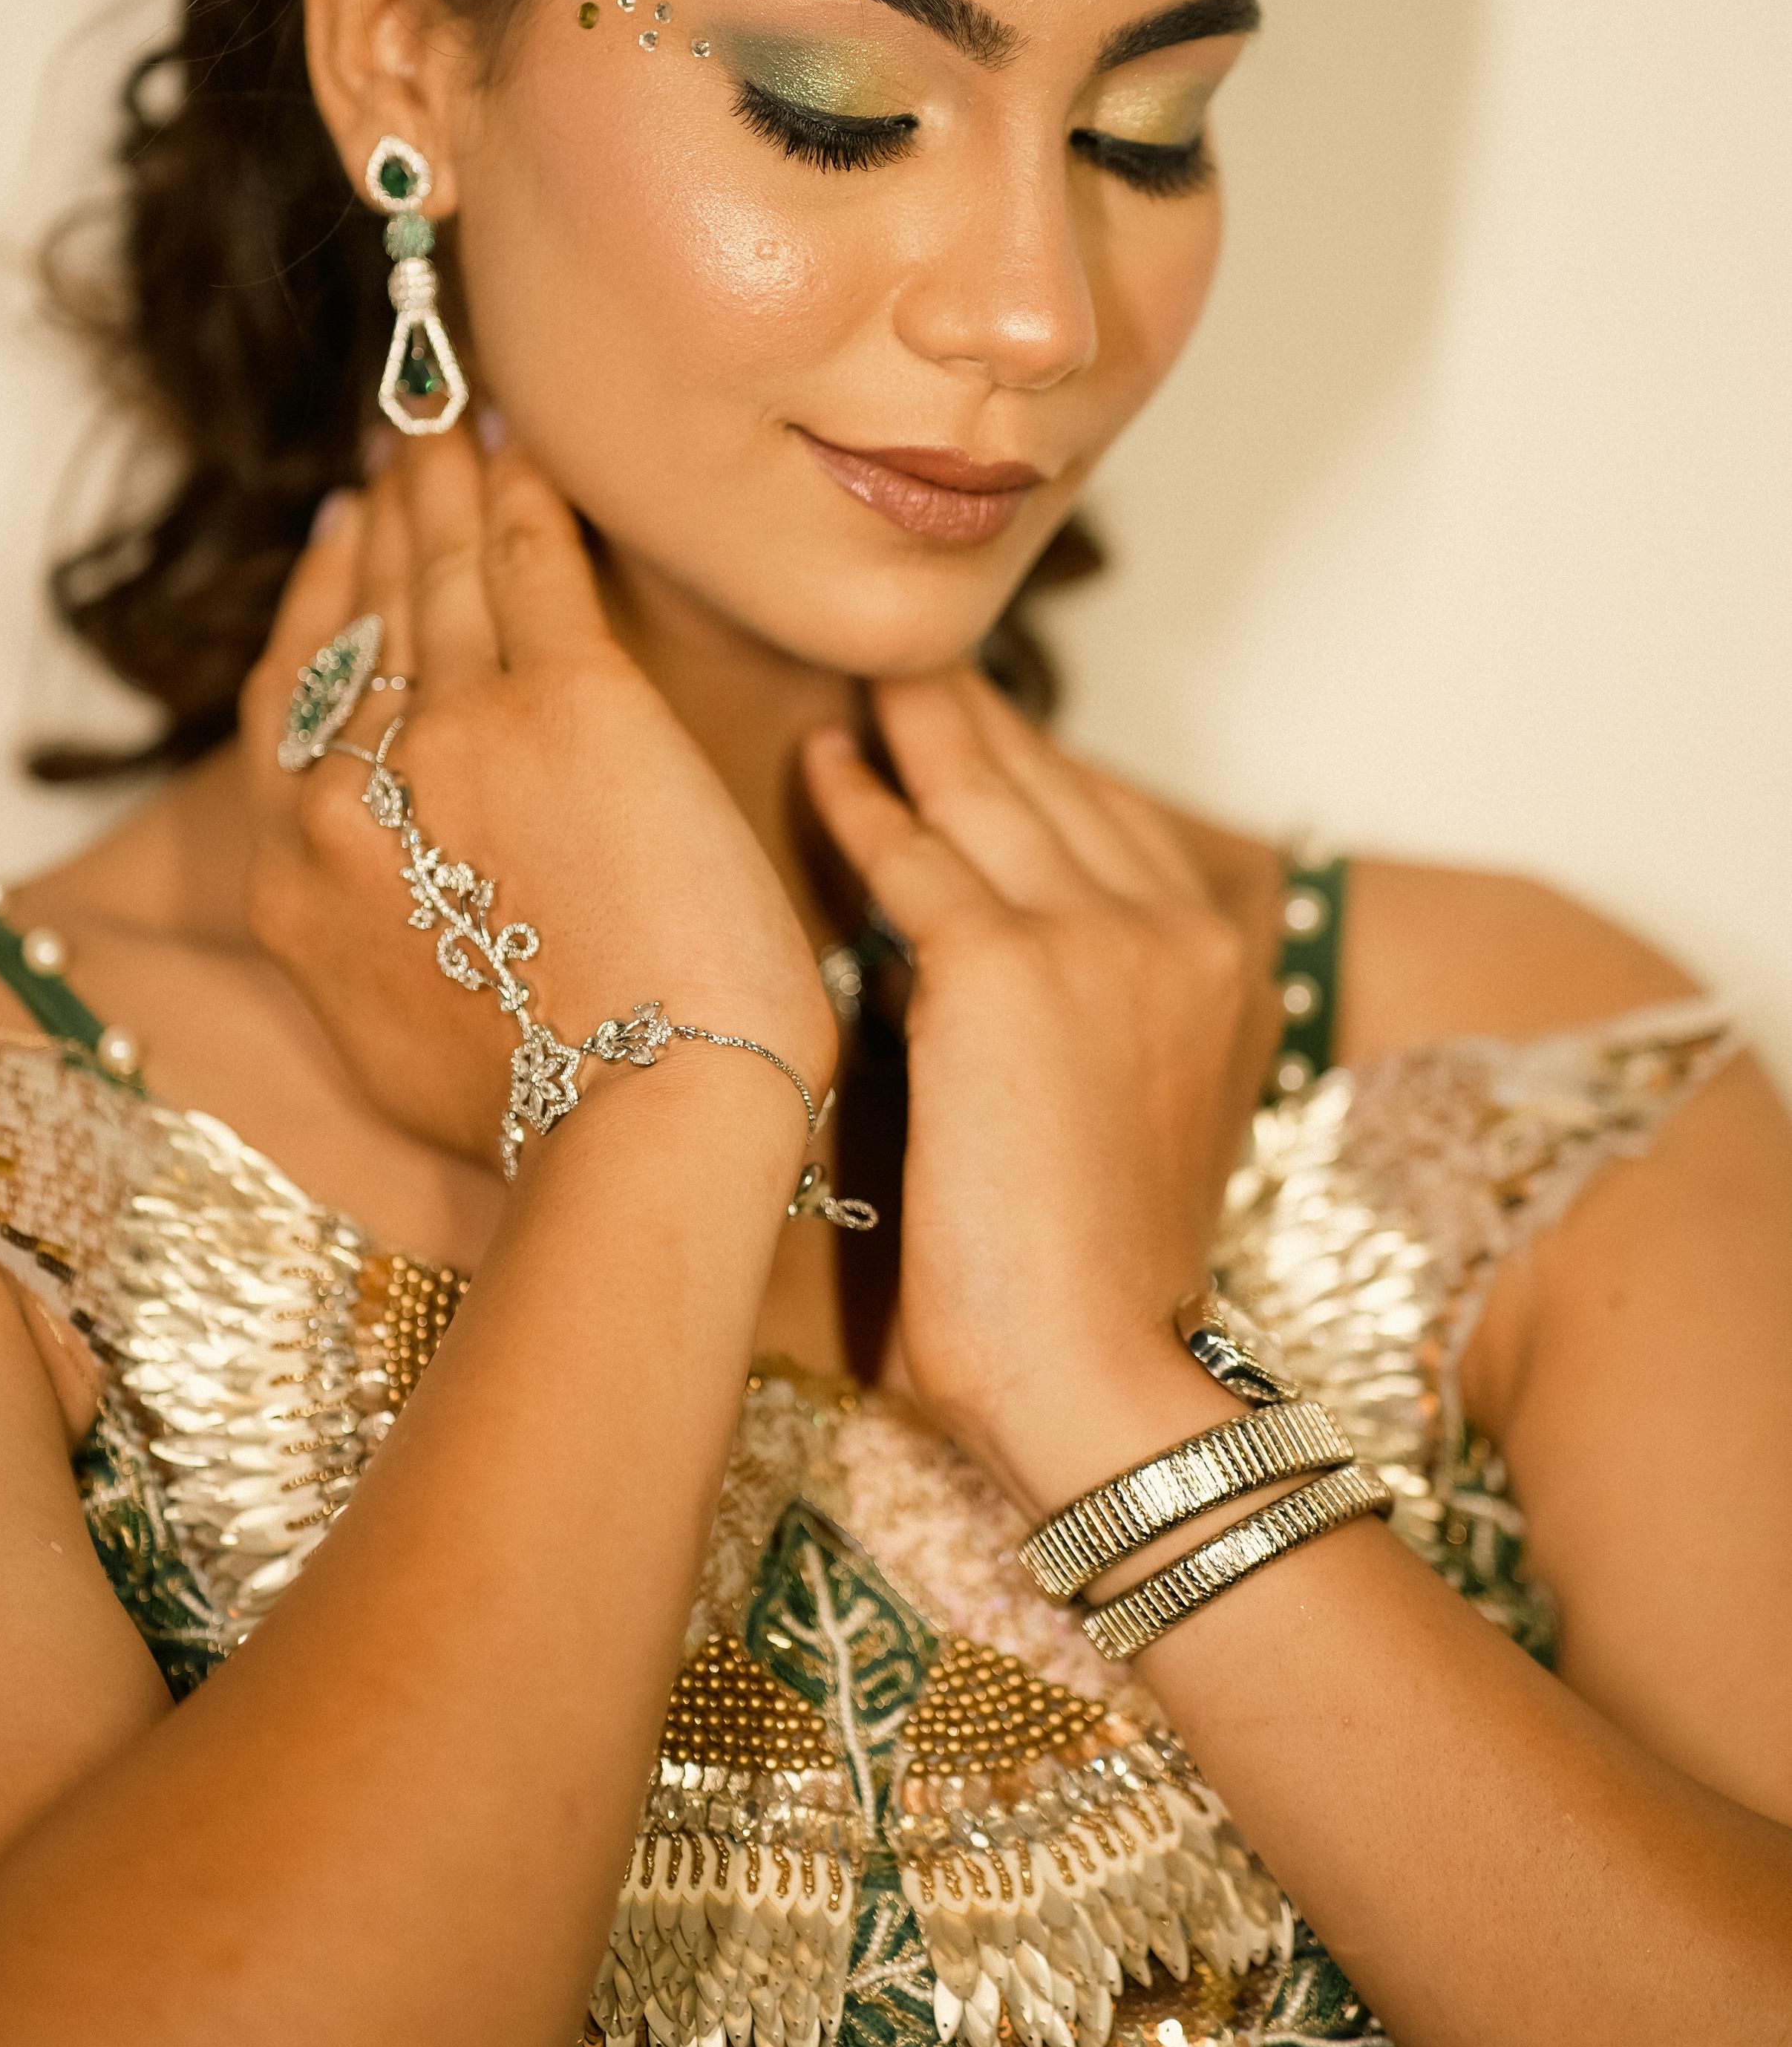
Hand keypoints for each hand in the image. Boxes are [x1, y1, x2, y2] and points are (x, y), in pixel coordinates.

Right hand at [242, 432, 832, 1172]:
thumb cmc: (558, 1119)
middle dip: (373, 531)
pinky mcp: (566, 703)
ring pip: (432, 580)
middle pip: (353, 632)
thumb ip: (379, 954)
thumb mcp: (402, 1046)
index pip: (292, 717)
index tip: (330, 557)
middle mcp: (350, 799)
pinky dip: (519, 496)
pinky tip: (517, 446)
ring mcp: (452, 739)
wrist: (641, 1123)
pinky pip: (528, 567)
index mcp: (301, 890)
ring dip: (436, 489)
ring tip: (444, 426)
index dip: (311, 622)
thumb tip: (409, 919)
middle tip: (390, 455)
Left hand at [804, 672, 1279, 1502]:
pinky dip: (861, 802)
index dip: (1040, 770)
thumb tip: (957, 973)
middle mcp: (1184, 934)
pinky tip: (820, 759)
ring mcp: (1104, 938)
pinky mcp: (1009, 966)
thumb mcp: (1129, 1127)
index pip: (1118, 831)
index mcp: (1226, 976)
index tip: (979, 728)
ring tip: (861, 676)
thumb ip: (1083, 1032)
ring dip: (919, 724)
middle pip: (1058, 789)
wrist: (1101, 1379)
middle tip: (910, 667)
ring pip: (989, 795)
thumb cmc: (1091, 1296)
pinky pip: (916, 855)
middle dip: (979, 721)